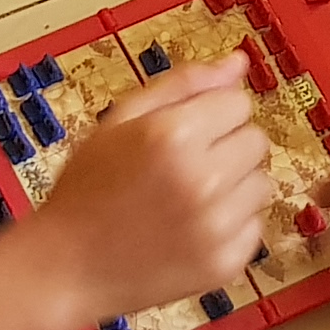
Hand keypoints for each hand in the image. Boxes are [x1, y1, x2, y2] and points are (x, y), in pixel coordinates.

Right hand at [31, 59, 270, 321]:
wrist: (66, 267)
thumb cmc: (87, 189)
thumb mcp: (119, 120)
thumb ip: (183, 85)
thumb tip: (238, 62)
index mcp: (174, 135)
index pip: (238, 103)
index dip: (210, 114)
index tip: (184, 133)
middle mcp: (203, 180)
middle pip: (256, 141)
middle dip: (227, 147)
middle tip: (184, 167)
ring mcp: (217, 227)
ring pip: (262, 184)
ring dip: (234, 187)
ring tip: (188, 200)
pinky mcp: (226, 263)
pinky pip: (255, 227)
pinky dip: (231, 226)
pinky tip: (192, 229)